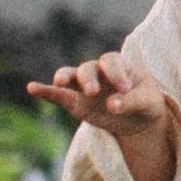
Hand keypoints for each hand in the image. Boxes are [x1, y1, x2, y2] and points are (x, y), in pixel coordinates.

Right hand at [26, 57, 175, 180]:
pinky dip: (45, 91)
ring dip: (64, 78)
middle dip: (88, 79)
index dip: (116, 73)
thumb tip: (111, 106)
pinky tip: (32, 88)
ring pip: (70, 76)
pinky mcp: (75, 102)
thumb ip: (132, 101)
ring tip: (60, 84)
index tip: (124, 89)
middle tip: (93, 92)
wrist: (139, 118)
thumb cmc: (146, 102)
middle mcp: (99, 72)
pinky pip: (58, 96)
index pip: (112, 62)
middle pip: (88, 68)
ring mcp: (84, 86)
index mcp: (119, 66)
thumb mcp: (148, 101)